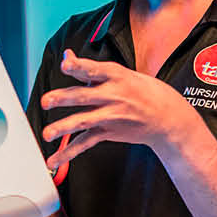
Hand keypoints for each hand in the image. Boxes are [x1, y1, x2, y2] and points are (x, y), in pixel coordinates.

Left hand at [35, 50, 204, 170]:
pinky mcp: (108, 132)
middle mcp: (112, 95)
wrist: (168, 118)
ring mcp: (110, 115)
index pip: (94, 69)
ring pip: (83, 121)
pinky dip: (68, 153)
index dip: (79, 66)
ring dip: (64, 127)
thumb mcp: (121, 73)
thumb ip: (91, 68)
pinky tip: (54, 160)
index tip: (66, 64)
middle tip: (47, 100)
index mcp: (116, 76)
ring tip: (48, 133)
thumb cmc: (144, 91)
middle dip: (65, 98)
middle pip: (85, 96)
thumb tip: (68, 56)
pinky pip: (85, 143)